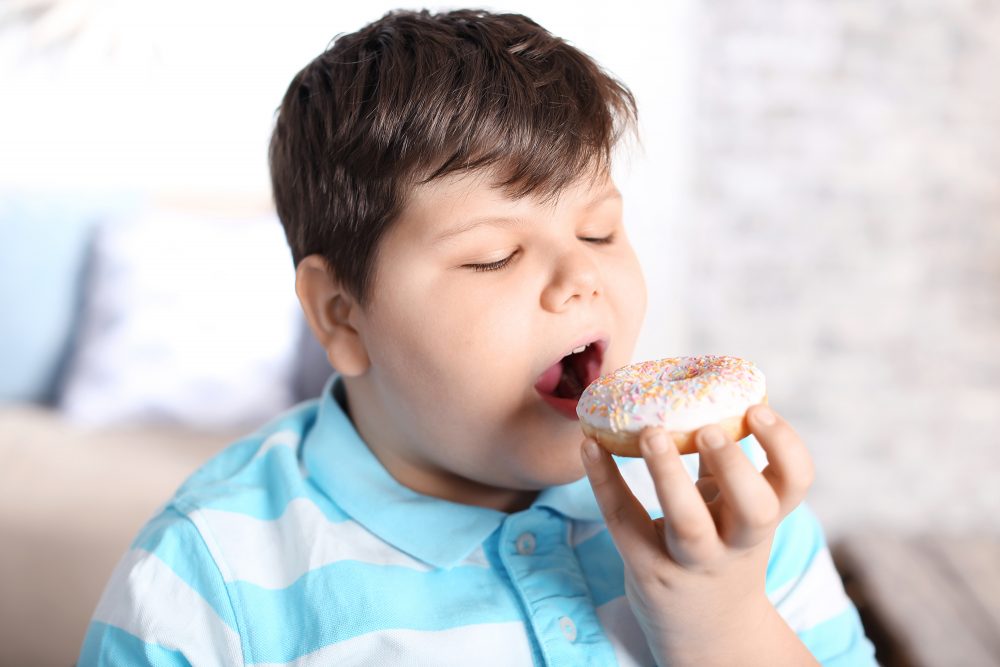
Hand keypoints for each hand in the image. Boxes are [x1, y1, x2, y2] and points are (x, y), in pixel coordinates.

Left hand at [580, 404, 819, 665]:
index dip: (784, 445)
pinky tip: (589, 446)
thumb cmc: (721, 549)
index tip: (757, 408)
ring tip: (651, 433)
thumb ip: (724, 467)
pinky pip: (626, 523)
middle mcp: (735, 543)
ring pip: (689, 525)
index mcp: (763, 519)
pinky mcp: (648, 569)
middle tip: (711, 428)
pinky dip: (605, 480)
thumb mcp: (735, 512)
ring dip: (670, 476)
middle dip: (736, 467)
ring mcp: (692, 561)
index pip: (794, 482)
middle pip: (754, 511)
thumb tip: (704, 396)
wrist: (708, 629)